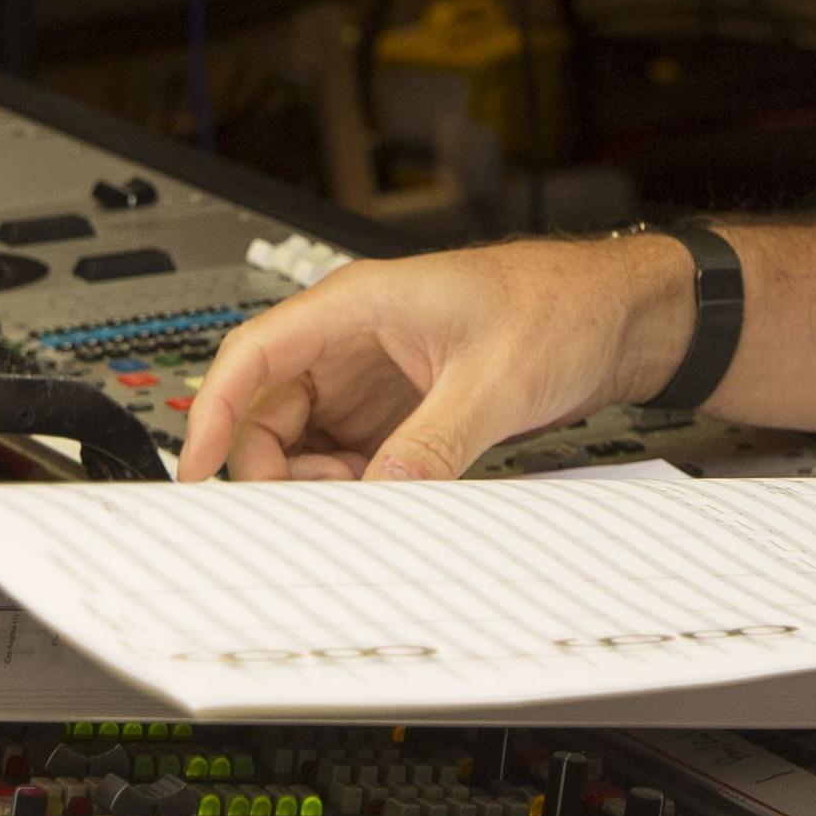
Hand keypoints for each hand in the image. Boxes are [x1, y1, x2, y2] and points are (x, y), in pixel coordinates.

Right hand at [174, 234, 693, 480]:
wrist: (618, 317)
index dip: (214, 410)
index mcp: (359, 305)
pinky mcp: (398, 410)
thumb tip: (382, 493)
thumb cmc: (561, 308)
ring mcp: (374, 377)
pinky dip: (354, 485)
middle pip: (270, 408)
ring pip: (305, 438)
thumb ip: (435, 440)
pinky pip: (348, 455)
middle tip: (311, 511)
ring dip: (318, 481)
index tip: (197, 467)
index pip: (255, 351)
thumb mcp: (496, 379)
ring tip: (364, 505)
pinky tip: (384, 501)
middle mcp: (354, 339)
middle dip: (276, 465)